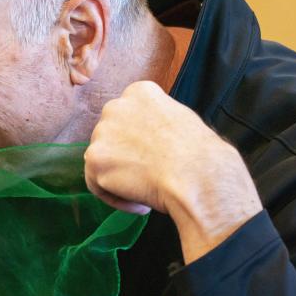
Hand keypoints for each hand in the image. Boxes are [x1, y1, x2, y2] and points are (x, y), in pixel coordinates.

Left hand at [83, 80, 262, 262]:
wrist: (196, 175)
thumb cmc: (199, 153)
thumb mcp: (180, 119)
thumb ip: (155, 122)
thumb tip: (146, 139)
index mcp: (139, 92)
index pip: (128, 117)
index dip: (140, 142)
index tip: (154, 157)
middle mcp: (115, 106)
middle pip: (110, 137)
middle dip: (125, 157)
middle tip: (147, 175)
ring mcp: (102, 133)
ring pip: (102, 161)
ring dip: (121, 178)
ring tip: (147, 191)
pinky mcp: (95, 160)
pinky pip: (97, 184)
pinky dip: (117, 198)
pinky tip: (141, 203)